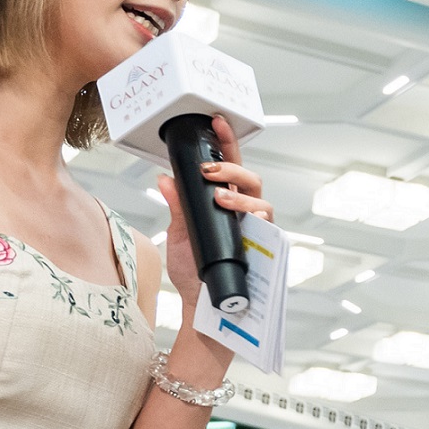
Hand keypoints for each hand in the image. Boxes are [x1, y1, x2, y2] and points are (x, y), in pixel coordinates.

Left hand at [156, 116, 273, 312]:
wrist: (202, 306)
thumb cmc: (194, 273)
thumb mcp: (179, 234)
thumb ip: (177, 206)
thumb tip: (164, 178)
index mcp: (225, 204)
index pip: (228, 168)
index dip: (225, 143)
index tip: (215, 121)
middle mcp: (245, 213)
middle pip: (251, 178)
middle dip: (232, 166)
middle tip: (209, 169)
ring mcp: (257, 228)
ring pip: (261, 196)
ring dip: (238, 190)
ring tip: (216, 193)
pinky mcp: (265, 244)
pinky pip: (265, 220)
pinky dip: (247, 210)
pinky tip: (229, 209)